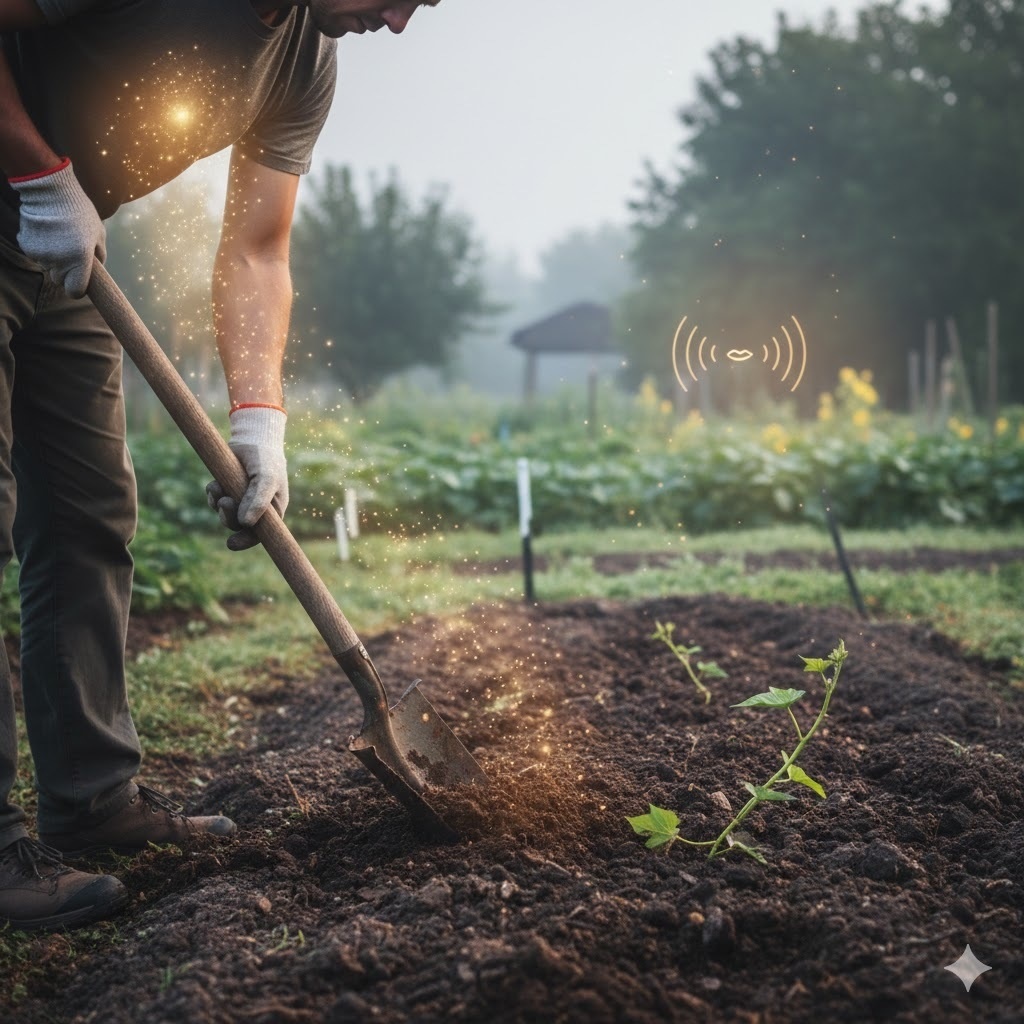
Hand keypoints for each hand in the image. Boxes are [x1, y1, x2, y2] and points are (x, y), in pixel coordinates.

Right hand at [8, 158, 105, 298]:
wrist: (50, 191)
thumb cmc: (79, 212)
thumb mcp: (98, 233)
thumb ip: (99, 256)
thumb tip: (97, 272)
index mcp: (80, 260)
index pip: (75, 291)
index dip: (78, 289)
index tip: (79, 283)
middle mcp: (60, 261)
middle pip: (60, 280)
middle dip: (66, 272)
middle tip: (70, 254)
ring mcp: (41, 254)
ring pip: (48, 267)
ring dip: (53, 259)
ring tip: (59, 238)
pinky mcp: (27, 246)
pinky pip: (36, 255)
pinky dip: (41, 248)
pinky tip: (46, 232)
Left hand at [206, 405, 287, 550]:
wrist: (253, 437)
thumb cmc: (266, 459)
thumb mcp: (266, 479)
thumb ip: (258, 501)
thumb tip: (244, 524)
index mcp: (272, 510)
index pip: (260, 534)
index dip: (246, 540)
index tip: (231, 543)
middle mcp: (256, 508)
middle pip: (238, 526)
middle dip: (228, 517)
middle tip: (224, 503)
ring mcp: (240, 499)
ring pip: (224, 514)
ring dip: (217, 504)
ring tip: (218, 488)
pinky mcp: (227, 490)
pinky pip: (214, 500)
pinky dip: (212, 494)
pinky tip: (215, 483)